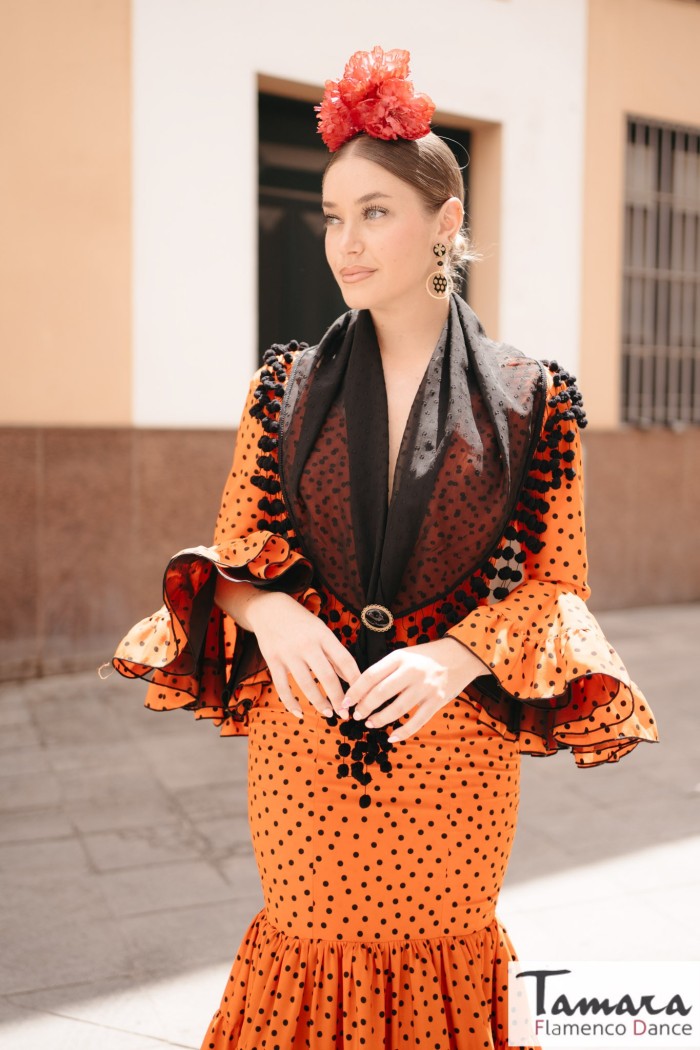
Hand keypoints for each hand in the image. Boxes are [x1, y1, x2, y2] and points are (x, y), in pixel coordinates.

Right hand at [218, 581, 360, 720]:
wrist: (268, 609)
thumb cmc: (301, 622)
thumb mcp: (321, 631)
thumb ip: (334, 654)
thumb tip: (350, 678)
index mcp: (323, 635)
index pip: (344, 660)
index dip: (355, 680)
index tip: (360, 696)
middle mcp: (306, 644)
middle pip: (326, 676)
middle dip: (338, 698)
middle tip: (345, 713)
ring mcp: (288, 653)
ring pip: (306, 685)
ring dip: (319, 703)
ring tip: (328, 714)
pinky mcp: (272, 661)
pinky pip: (282, 687)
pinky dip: (291, 703)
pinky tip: (299, 713)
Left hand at [339, 637, 486, 742]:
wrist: (461, 655)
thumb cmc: (427, 656)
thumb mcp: (405, 654)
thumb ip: (387, 669)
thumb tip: (362, 690)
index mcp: (400, 657)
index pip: (370, 675)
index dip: (355, 691)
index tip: (345, 702)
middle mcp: (412, 671)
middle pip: (381, 693)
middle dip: (364, 707)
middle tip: (357, 715)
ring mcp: (426, 687)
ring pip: (397, 709)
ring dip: (380, 720)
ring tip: (370, 724)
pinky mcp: (438, 700)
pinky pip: (417, 721)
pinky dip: (403, 732)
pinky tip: (392, 738)